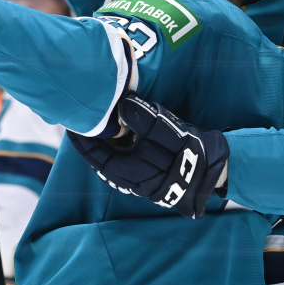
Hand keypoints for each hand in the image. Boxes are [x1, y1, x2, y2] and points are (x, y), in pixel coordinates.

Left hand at [68, 92, 228, 218]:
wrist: (211, 170)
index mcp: (127, 171)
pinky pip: (123, 164)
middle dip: (90, 142)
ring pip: (111, 163)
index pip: (95, 156)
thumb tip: (121, 102)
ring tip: (96, 127)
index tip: (72, 124)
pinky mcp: (147, 178)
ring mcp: (138, 182)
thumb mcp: (162, 127)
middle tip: (81, 122)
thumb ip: (140, 114)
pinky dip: (116, 151)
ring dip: (103, 147)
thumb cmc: (186, 150)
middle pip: (100, 160)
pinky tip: (117, 137)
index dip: (82, 140)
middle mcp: (128, 181)